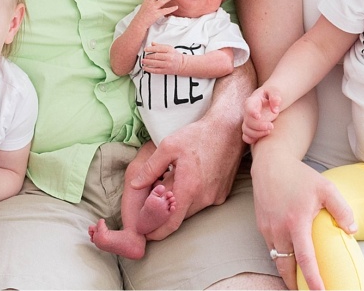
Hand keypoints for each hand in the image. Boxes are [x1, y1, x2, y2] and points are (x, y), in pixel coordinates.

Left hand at [129, 116, 240, 240]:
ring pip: (190, 211)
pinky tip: (187, 182)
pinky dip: (191, 199)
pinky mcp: (222, 194)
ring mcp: (215, 197)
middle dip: (164, 215)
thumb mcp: (168, 146)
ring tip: (169, 189)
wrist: (229, 130)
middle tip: (151, 206)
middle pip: (178, 217)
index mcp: (188, 188)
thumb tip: (135, 185)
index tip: (144, 233)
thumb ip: (150, 168)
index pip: (170, 222)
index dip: (155, 230)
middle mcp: (203, 197)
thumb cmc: (198, 136)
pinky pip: (202, 203)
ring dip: (178, 206)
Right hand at [135, 0, 178, 27]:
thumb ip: (148, 3)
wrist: (139, 24)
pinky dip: (171, 8)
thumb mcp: (143, 7)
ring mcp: (153, 8)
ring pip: (162, 0)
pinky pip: (165, 10)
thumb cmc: (141, 17)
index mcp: (146, 1)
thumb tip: (153, 1)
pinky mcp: (156, 14)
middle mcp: (149, 3)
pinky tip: (176, 7)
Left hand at [141, 43, 184, 74]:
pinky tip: (145, 68)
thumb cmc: (175, 55)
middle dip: (148, 56)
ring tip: (143, 61)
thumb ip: (160, 46)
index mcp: (169, 50)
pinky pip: (155, 70)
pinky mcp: (166, 71)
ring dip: (147, 62)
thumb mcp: (169, 48)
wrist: (182, 64)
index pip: (158, 48)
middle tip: (144, 56)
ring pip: (155, 63)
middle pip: (156, 56)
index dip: (150, 49)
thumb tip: (152, 43)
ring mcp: (167, 64)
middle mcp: (168, 57)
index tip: (145, 49)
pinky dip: (149, 69)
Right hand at [242, 87, 280, 144]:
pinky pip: (246, 137)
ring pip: (246, 130)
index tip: (258, 116)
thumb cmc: (271, 94)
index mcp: (252, 101)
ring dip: (257, 134)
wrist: (270, 99)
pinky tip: (262, 137)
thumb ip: (275, 97)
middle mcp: (248, 112)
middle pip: (248, 121)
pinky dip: (252, 140)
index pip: (248, 106)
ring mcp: (248, 121)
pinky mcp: (251, 128)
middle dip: (259, 126)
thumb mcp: (274, 91)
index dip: (251, 112)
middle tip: (272, 126)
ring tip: (269, 131)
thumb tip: (275, 109)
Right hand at [250, 151, 355, 289]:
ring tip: (299, 280)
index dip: (312, 279)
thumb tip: (352, 230)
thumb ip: (342, 209)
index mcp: (296, 221)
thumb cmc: (300, 176)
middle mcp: (279, 228)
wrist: (271, 164)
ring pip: (277, 260)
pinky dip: (280, 258)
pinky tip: (290, 259)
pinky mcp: (261, 226)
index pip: (305, 258)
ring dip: (288, 272)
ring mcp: (267, 229)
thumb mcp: (326, 188)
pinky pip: (271, 249)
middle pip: (286, 267)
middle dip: (295, 284)